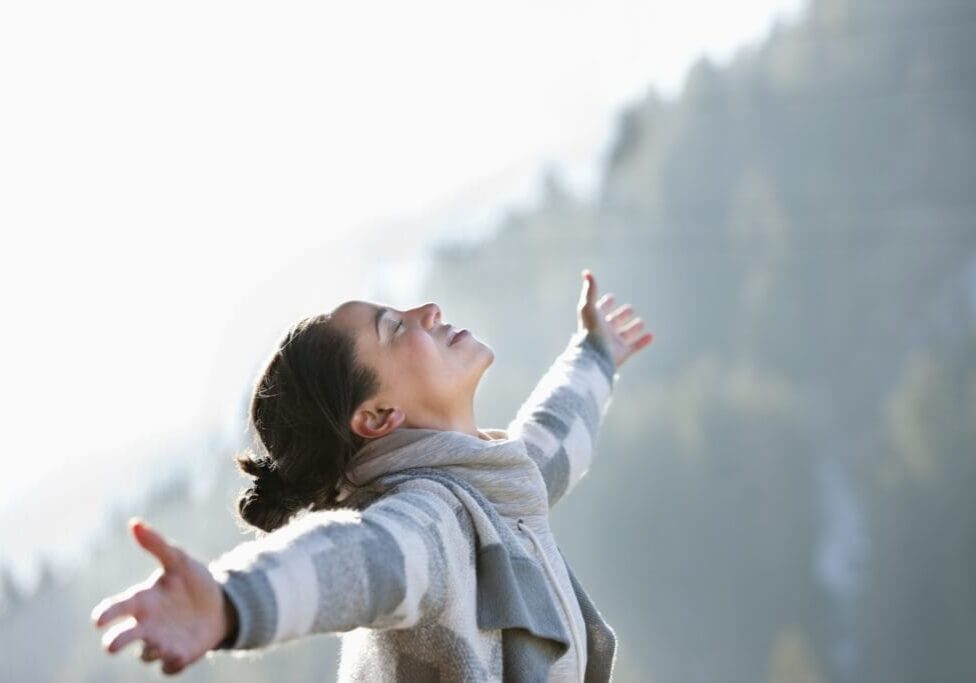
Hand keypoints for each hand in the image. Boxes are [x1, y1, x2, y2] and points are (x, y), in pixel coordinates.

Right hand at [90, 517, 230, 675]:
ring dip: (151, 650)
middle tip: (111, 645)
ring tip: (163, 643)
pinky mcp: (178, 657)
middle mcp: (146, 625)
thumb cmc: (192, 583)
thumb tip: (134, 523)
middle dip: (115, 642)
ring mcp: (160, 643)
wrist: (221, 605)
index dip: (106, 614)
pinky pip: (168, 667)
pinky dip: (171, 663)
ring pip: (146, 654)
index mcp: (142, 601)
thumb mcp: (179, 561)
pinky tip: (180, 655)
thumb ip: (157, 545)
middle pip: (122, 638)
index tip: (98, 620)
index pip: (116, 608)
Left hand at [577, 268, 653, 369]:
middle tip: (629, 309)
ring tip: (640, 322)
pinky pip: (635, 346)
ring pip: (626, 334)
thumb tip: (586, 272)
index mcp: (595, 320)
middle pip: (615, 321)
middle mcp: (605, 331)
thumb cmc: (590, 329)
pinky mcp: (623, 353)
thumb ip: (590, 290)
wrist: (595, 354)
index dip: (606, 304)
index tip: (611, 298)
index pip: (601, 309)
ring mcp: (614, 342)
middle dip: (622, 315)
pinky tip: (651, 336)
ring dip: (633, 328)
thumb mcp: (588, 306)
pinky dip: (643, 341)